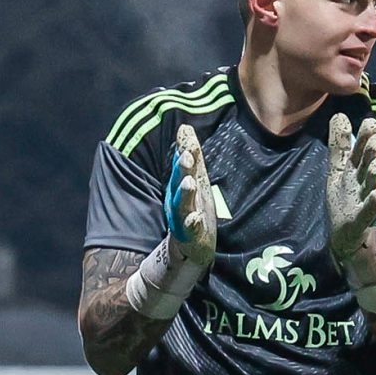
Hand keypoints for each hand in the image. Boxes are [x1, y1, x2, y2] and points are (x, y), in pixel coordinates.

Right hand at [166, 124, 216, 265]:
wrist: (190, 247)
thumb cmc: (192, 209)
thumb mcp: (193, 180)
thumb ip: (190, 156)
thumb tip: (185, 128)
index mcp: (183, 185)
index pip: (184, 165)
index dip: (186, 150)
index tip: (186, 132)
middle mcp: (180, 199)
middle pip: (180, 181)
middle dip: (183, 168)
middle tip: (186, 154)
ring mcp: (184, 217)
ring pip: (183, 204)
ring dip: (185, 193)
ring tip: (188, 182)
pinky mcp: (191, 236)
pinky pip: (190, 230)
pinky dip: (191, 223)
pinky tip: (195, 218)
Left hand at [326, 114, 375, 261]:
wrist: (346, 234)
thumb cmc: (345, 197)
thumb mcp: (338, 169)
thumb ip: (338, 144)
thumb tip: (339, 115)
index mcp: (354, 170)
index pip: (358, 150)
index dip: (363, 137)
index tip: (369, 121)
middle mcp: (361, 182)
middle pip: (367, 164)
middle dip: (371, 152)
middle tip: (375, 137)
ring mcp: (363, 200)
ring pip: (370, 184)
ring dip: (374, 174)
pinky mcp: (362, 219)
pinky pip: (369, 211)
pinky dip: (374, 204)